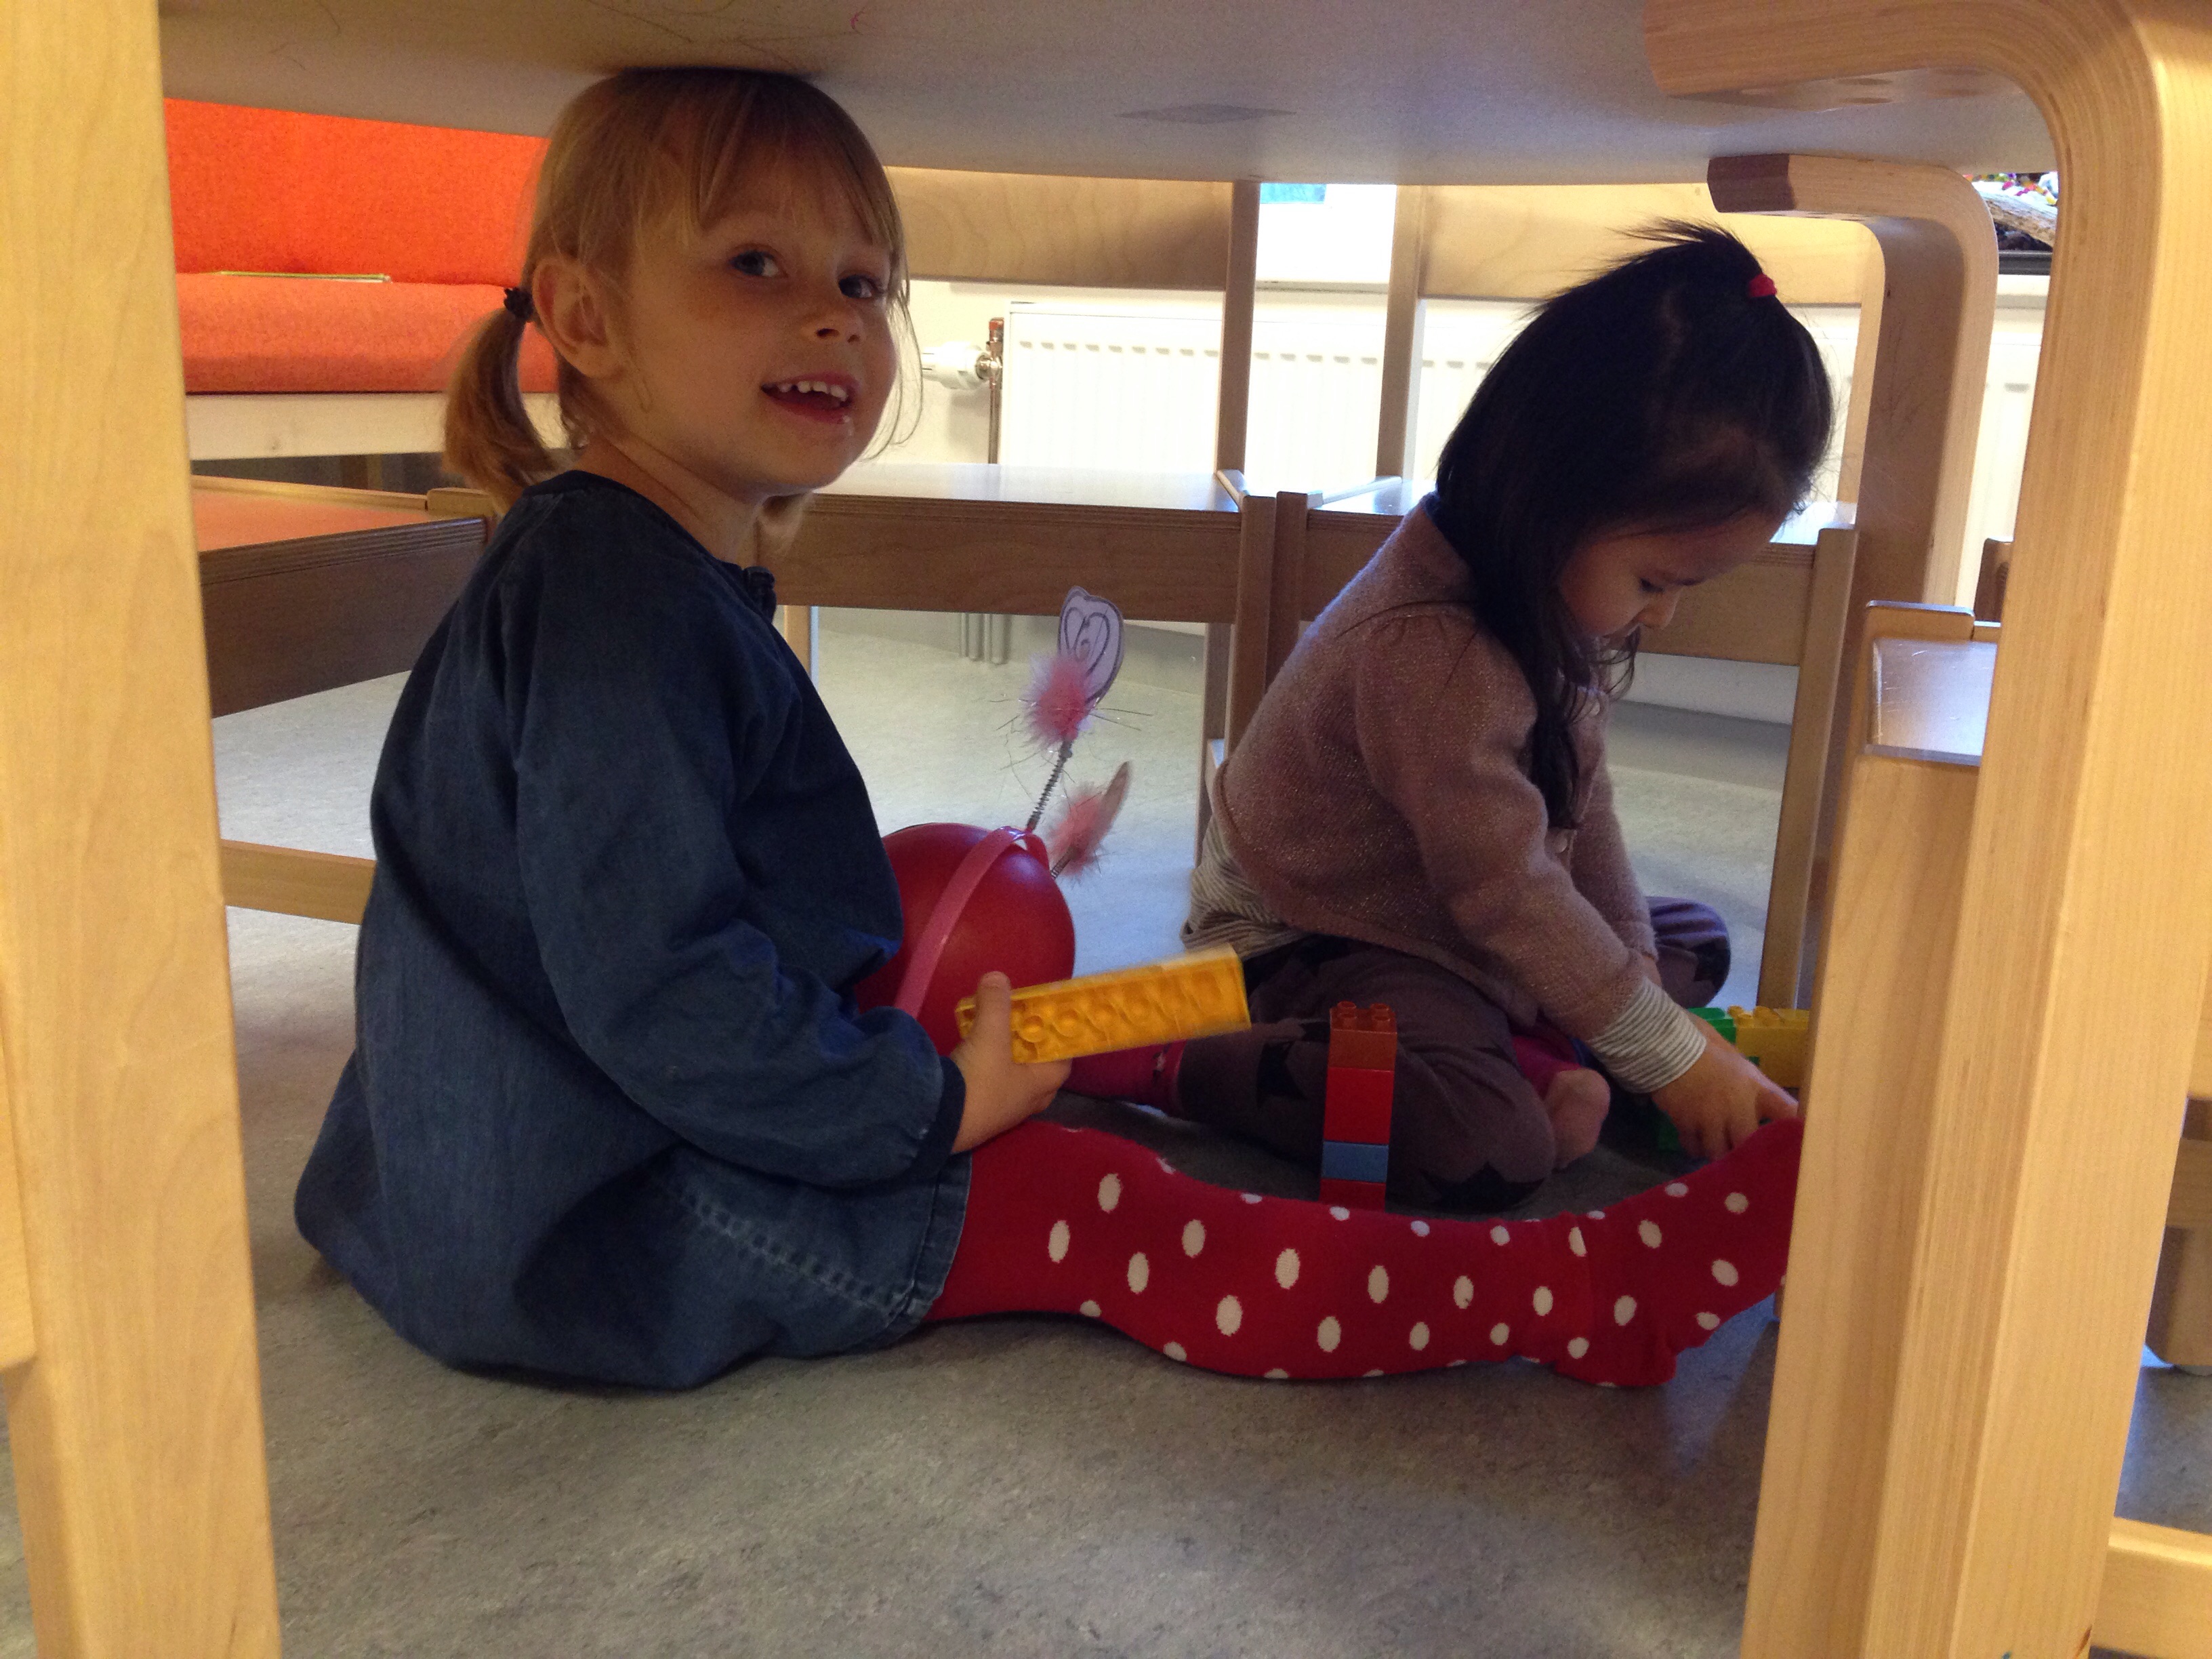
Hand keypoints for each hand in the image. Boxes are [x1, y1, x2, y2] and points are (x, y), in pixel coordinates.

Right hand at [949, 972, 1069, 1151]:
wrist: (938, 1123)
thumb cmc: (978, 1081)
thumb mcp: (989, 1035)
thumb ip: (996, 1004)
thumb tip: (997, 977)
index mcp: (1042, 1085)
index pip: (1063, 1060)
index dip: (1060, 1038)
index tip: (1049, 1018)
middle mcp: (1027, 1102)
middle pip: (1038, 1069)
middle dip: (1031, 1045)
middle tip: (1019, 1022)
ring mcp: (1002, 1112)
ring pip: (1013, 1078)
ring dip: (1007, 1057)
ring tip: (995, 1033)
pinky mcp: (979, 1115)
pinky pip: (991, 1086)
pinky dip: (987, 1068)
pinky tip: (973, 1054)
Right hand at [1651, 1023, 1797, 1160]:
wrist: (1666, 1043)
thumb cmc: (1703, 1045)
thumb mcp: (1736, 1060)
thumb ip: (1751, 1084)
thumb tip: (1760, 1105)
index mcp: (1755, 1086)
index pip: (1787, 1112)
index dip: (1797, 1130)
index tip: (1799, 1144)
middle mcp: (1737, 1106)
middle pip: (1749, 1145)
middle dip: (1745, 1153)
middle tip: (1744, 1157)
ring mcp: (1710, 1116)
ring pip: (1719, 1152)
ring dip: (1718, 1152)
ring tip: (1716, 1147)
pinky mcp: (1686, 1122)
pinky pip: (1694, 1146)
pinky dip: (1695, 1146)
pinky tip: (1695, 1139)